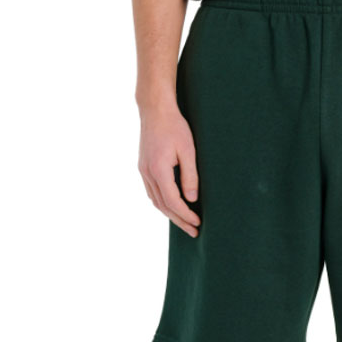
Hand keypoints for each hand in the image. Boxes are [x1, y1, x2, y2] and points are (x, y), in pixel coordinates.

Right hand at [138, 105, 200, 236]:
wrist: (155, 109)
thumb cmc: (175, 126)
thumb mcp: (188, 150)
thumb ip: (190, 176)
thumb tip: (192, 199)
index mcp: (158, 170)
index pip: (172, 201)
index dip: (185, 215)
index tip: (198, 223)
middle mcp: (147, 173)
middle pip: (163, 206)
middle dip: (179, 220)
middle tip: (194, 232)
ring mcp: (143, 171)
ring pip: (156, 201)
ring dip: (170, 214)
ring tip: (185, 224)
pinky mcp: (143, 167)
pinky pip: (152, 192)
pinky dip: (163, 204)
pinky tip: (172, 208)